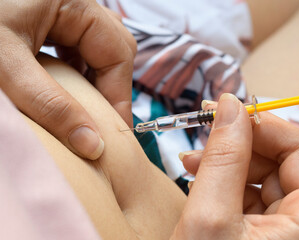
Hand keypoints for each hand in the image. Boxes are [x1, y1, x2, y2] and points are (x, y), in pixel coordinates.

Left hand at [0, 0, 135, 159]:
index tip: (115, 132)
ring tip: (87, 110)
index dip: (120, 94)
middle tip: (102, 122)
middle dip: (112, 87)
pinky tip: (67, 91)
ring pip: (98, 50)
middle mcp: (74, 3)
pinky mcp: (51, 22)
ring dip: (96, 82)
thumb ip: (51, 105)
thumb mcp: (5, 68)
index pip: (117, 52)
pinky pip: (79, 49)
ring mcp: (63, 12)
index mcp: (73, 1)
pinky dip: (79, 74)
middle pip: (115, 49)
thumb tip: (92, 144)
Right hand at [171, 75, 298, 238]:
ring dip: (236, 152)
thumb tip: (230, 107)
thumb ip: (223, 158)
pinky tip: (200, 170)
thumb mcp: (209, 220)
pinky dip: (231, 172)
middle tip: (216, 121)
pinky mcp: (270, 225)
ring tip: (196, 154)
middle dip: (257, 132)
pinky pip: (259, 185)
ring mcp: (292, 224)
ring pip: (276, 168)